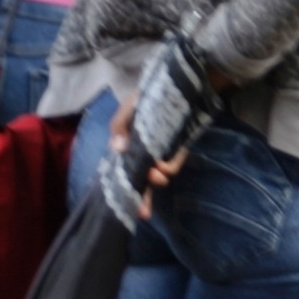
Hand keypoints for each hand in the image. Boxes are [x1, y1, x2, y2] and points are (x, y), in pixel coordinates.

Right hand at [107, 97, 190, 212]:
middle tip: (143, 213)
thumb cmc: (148, 96)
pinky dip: (168, 168)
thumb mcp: (129, 108)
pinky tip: (163, 168)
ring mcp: (161, 154)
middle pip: (140, 181)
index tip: (123, 204)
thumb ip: (120, 126)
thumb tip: (117, 148)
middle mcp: (143, 154)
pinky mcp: (178, 151)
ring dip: (155, 181)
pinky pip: (172, 166)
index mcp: (127, 146)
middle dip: (142, 199)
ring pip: (157, 177)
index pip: (122, 171)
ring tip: (155, 176)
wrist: (180, 84)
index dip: (122, 189)